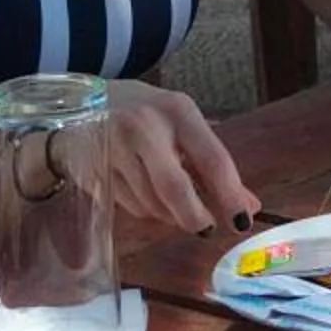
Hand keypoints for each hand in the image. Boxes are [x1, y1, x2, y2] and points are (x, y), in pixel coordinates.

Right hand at [94, 81, 256, 237]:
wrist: (80, 102)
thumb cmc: (146, 114)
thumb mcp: (182, 125)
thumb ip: (212, 164)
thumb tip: (250, 205)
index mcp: (177, 111)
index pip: (212, 158)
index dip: (230, 195)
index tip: (242, 221)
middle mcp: (144, 126)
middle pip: (174, 188)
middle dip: (193, 216)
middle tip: (205, 228)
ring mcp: (114, 148)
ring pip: (150, 203)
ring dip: (168, 214)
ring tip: (172, 202)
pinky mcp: (92, 169)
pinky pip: (129, 205)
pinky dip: (145, 209)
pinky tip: (144, 192)